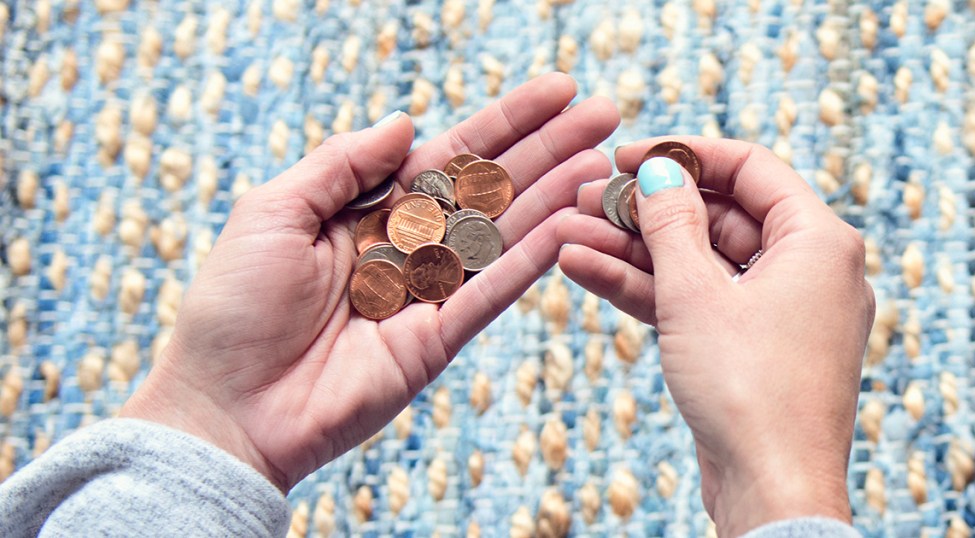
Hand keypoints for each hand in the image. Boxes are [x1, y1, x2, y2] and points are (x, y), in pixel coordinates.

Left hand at [120, 73, 618, 490]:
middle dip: (546, 149)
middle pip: (489, 188)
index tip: (557, 90)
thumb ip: (341, 164)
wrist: (226, 407)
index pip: (449, 155)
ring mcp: (426, 293)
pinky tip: (571, 222)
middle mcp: (405, 246)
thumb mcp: (273, 212)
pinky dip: (532, 258)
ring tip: (603, 162)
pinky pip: (491, 291)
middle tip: (606, 114)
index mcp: (368, 210)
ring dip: (554, 197)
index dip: (504, 122)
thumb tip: (406, 124)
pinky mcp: (437, 340)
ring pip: (502, 235)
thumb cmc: (233, 307)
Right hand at [557, 138, 873, 536]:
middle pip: (717, 215)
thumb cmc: (750, 392)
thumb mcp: (696, 294)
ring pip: (698, 261)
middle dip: (644, 209)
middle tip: (585, 198)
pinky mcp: (749, 348)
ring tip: (567, 233)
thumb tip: (659, 171)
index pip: (750, 167)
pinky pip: (697, 301)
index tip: (627, 155)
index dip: (683, 155)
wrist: (771, 491)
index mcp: (818, 241)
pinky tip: (586, 268)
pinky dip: (647, 287)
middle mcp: (806, 270)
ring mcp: (776, 311)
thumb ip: (671, 223)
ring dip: (632, 249)